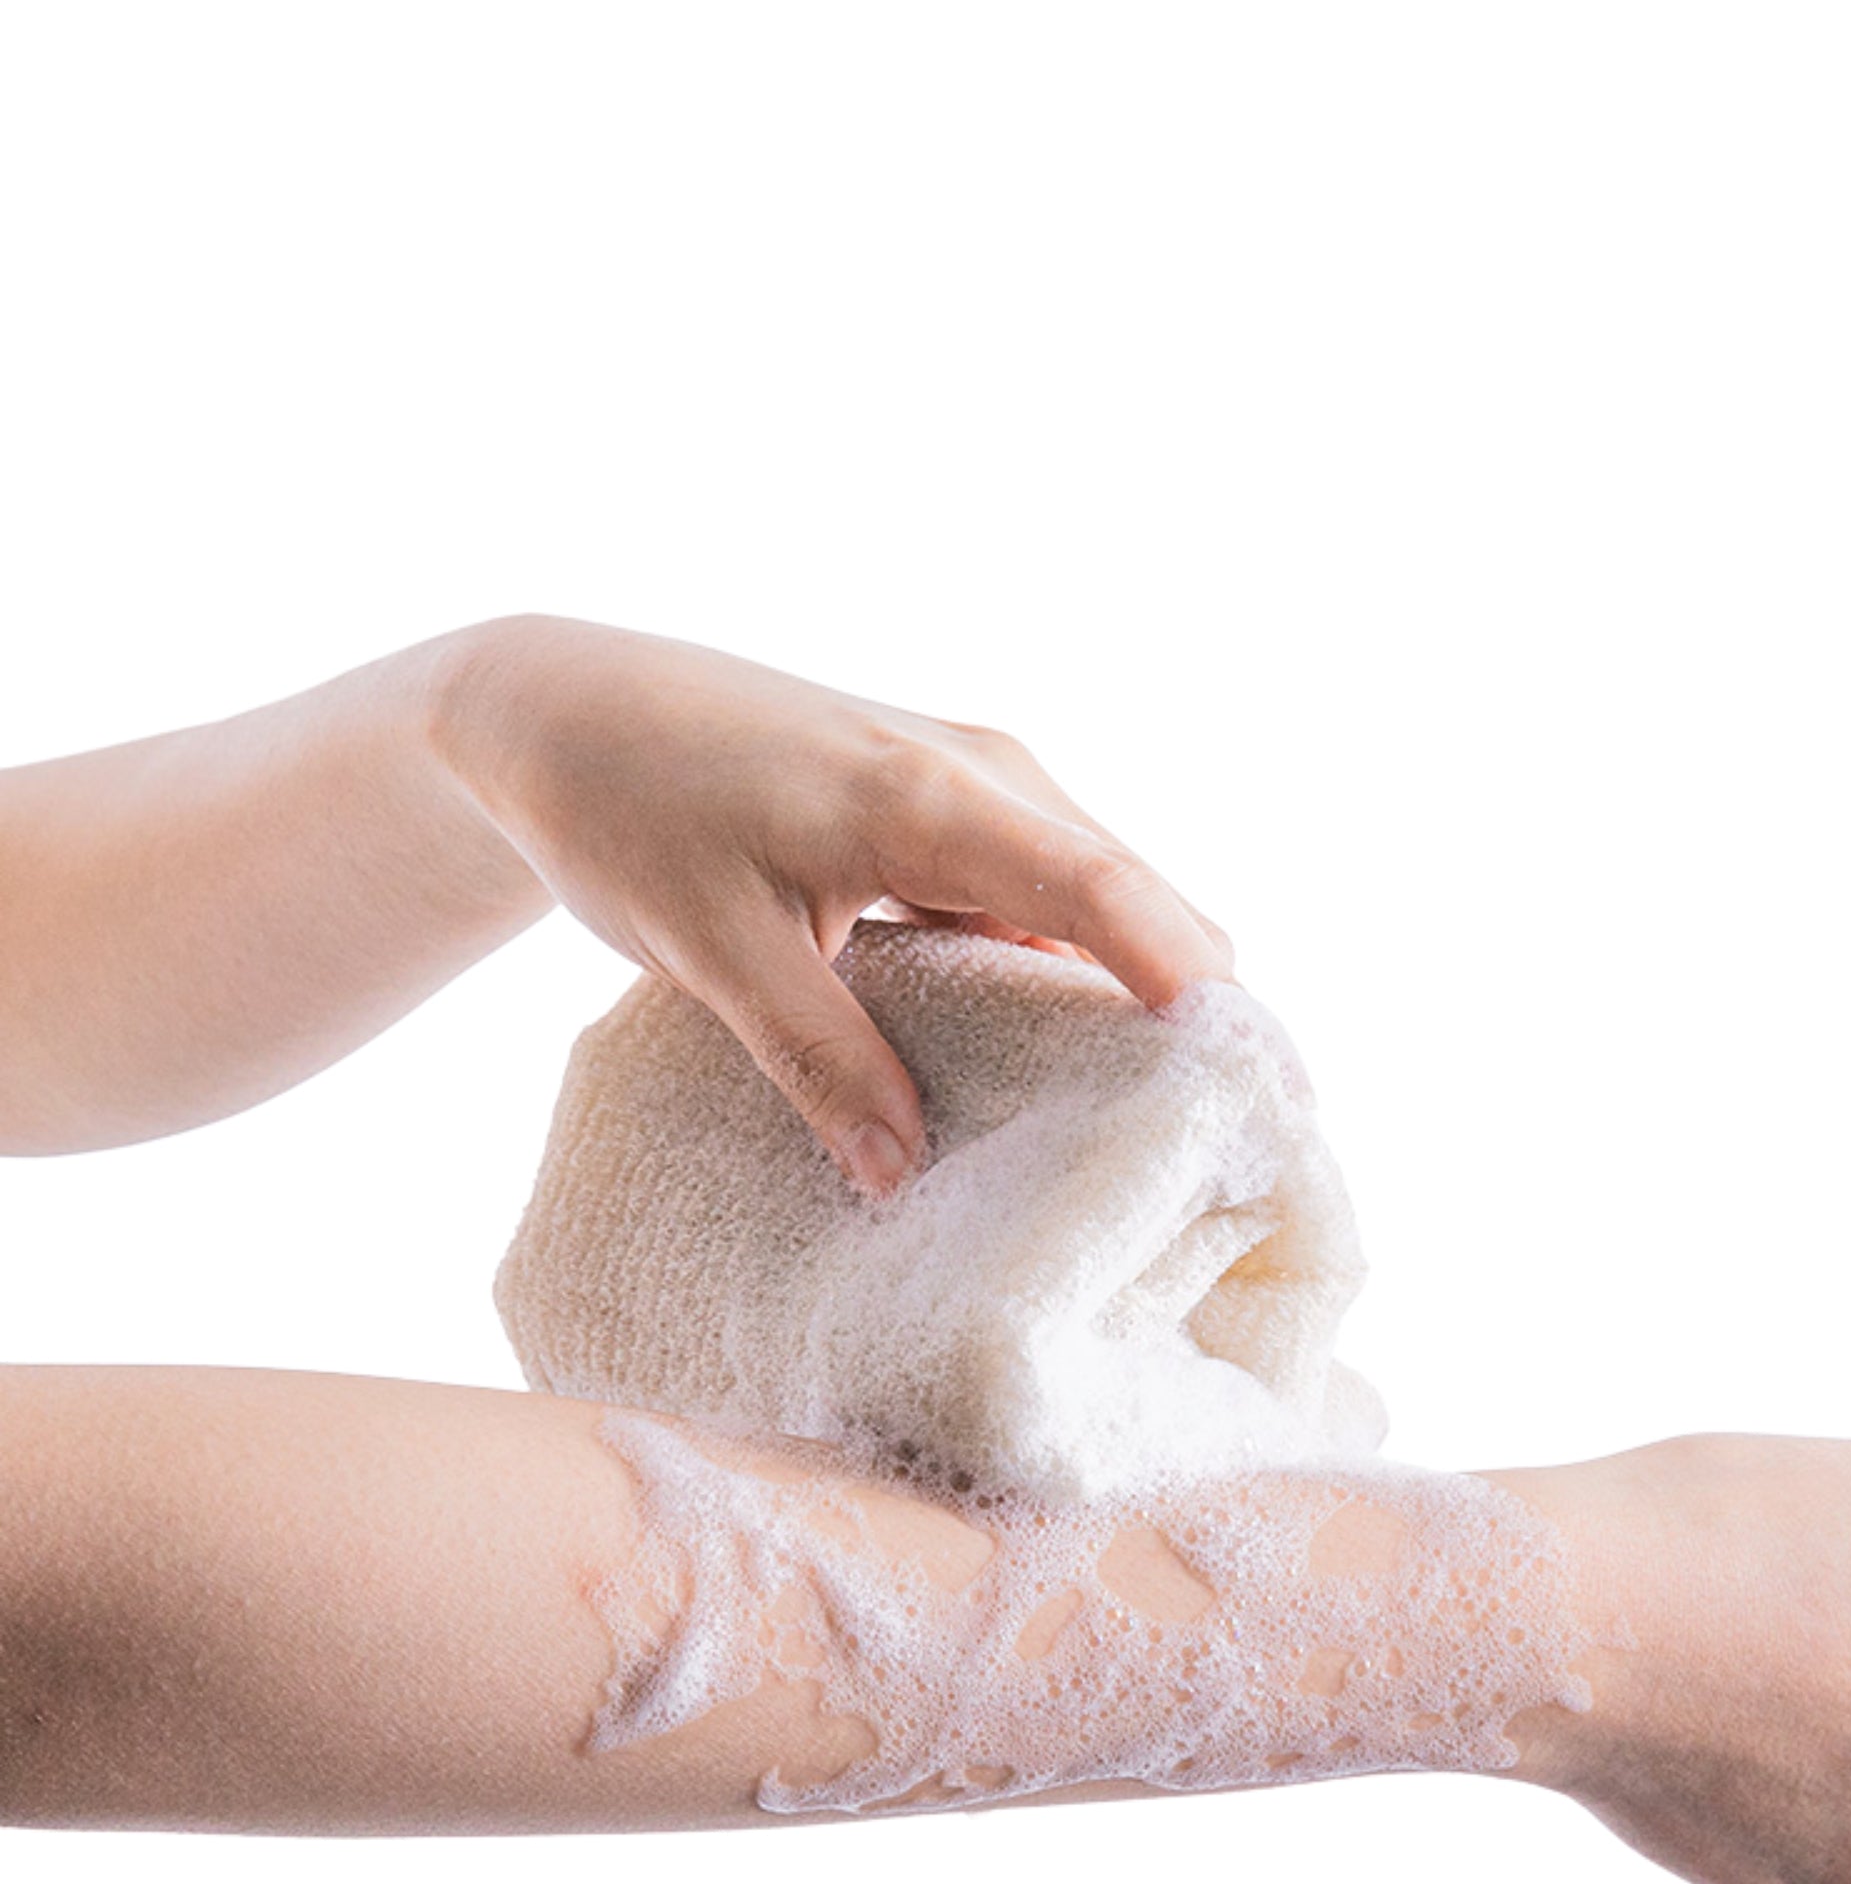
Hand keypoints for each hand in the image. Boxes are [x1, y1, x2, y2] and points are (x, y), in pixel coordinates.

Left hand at [433, 614, 1232, 1193]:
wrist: (559, 704)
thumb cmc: (625, 806)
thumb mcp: (710, 949)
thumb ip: (818, 1060)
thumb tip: (905, 1179)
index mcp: (931, 793)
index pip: (1102, 888)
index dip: (1188, 982)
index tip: (1258, 1077)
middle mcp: (984, 772)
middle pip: (1138, 896)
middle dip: (1197, 1007)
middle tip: (1239, 1134)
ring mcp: (974, 782)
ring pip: (1101, 897)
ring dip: (1138, 993)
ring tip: (1168, 1112)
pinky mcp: (950, 808)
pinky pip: (1048, 894)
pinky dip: (1074, 971)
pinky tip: (1066, 1055)